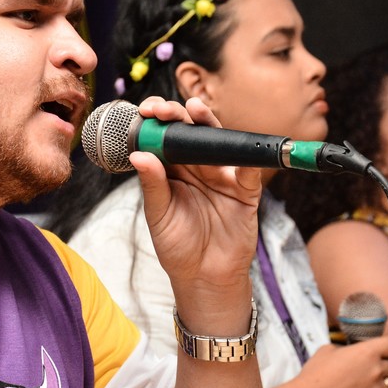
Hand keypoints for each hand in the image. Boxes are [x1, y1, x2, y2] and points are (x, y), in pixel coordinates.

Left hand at [131, 97, 261, 320]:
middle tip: (165, 110)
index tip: (145, 111)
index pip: (164, 136)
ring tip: (195, 111)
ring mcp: (222, 176)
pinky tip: (237, 149)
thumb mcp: (158, 216)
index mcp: (172, 170)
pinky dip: (247, 158)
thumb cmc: (177, 247)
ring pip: (219, 141)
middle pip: (190, 131)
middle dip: (178, 115)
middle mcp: (197, 167)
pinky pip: (249, 170)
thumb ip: (152, 186)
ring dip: (208, 123)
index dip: (156, 120)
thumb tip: (138, 155)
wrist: (204, 277)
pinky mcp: (245, 190)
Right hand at [296, 336, 387, 387]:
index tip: (386, 346)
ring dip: (385, 382)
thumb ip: (345, 348)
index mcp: (366, 352)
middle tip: (374, 366)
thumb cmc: (315, 373)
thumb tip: (349, 352)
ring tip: (373, 383)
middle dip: (385, 364)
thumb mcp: (328, 349)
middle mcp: (375, 369)